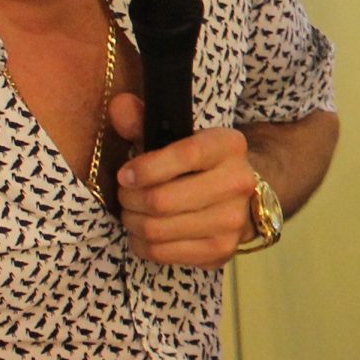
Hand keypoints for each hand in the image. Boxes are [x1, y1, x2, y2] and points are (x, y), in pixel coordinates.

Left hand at [108, 95, 258, 267]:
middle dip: (130, 200)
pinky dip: (143, 245)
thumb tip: (118, 106)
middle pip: (162, 200)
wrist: (241, 195)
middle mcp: (239, 183)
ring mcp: (233, 221)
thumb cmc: (196, 163)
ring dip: (133, 222)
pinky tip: (143, 233)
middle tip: (124, 196)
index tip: (124, 174)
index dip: (145, 168)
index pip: (184, 156)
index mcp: (229, 145)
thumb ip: (142, 121)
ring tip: (132, 213)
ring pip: (157, 229)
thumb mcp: (174, 136)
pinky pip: (164, 253)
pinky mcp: (222, 250)